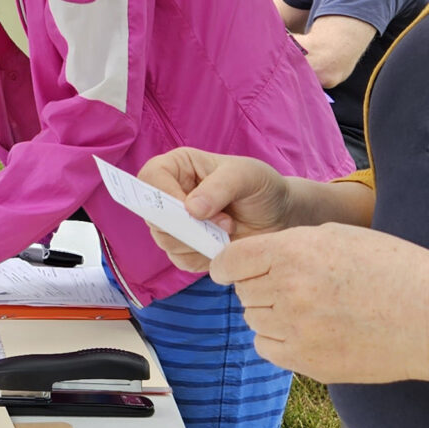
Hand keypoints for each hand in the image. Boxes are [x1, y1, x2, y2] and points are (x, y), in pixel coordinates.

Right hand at [133, 147, 303, 271]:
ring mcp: (176, 224)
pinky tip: (224, 246)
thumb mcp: (246, 176)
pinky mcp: (185, 248)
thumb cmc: (261, 187)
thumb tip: (191, 209)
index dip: (164, 196)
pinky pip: (181, 260)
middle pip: (153, 216)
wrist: (278, 216)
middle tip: (224, 224)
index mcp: (177, 167)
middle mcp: (170, 194)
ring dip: (199, 242)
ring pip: (165, 241)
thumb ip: (220, 187)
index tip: (194, 210)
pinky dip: (204, 257)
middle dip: (187, 225)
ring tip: (228, 231)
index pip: (150, 178)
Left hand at [200, 223, 428, 383]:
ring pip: (254, 320)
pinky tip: (312, 331)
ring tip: (314, 308)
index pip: (231, 261)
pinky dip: (280, 340)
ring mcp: (297, 330)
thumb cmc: (396, 271)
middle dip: (260, 286)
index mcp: (294, 252)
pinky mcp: (308, 362)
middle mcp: (289, 291)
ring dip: (272, 313)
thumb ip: (292, 245)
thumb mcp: (340, 237)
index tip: (232, 270)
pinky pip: (268, 348)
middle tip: (296, 286)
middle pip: (244, 292)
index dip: (229, 265)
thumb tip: (257, 258)